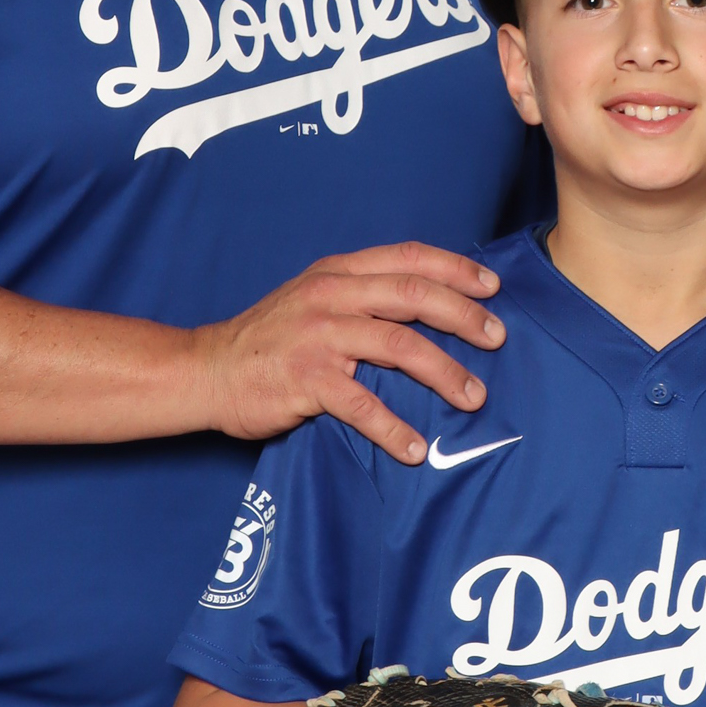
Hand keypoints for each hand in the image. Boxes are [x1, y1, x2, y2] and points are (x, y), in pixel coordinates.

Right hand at [193, 243, 504, 461]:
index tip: (492, 288)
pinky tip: (414, 448)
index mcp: (338, 272)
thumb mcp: (314, 298)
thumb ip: (361, 296)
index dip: (456, 269)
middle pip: (415, 296)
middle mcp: (332, 296)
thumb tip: (427, 308)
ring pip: (401, 346)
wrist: (207, 369)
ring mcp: (319, 336)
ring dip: (445, 373)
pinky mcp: (306, 380)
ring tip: (473, 397)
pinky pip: (363, 405)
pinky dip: (393, 429)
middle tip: (497, 338)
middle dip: (465, 316)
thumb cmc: (270, 339)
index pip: (408, 258)